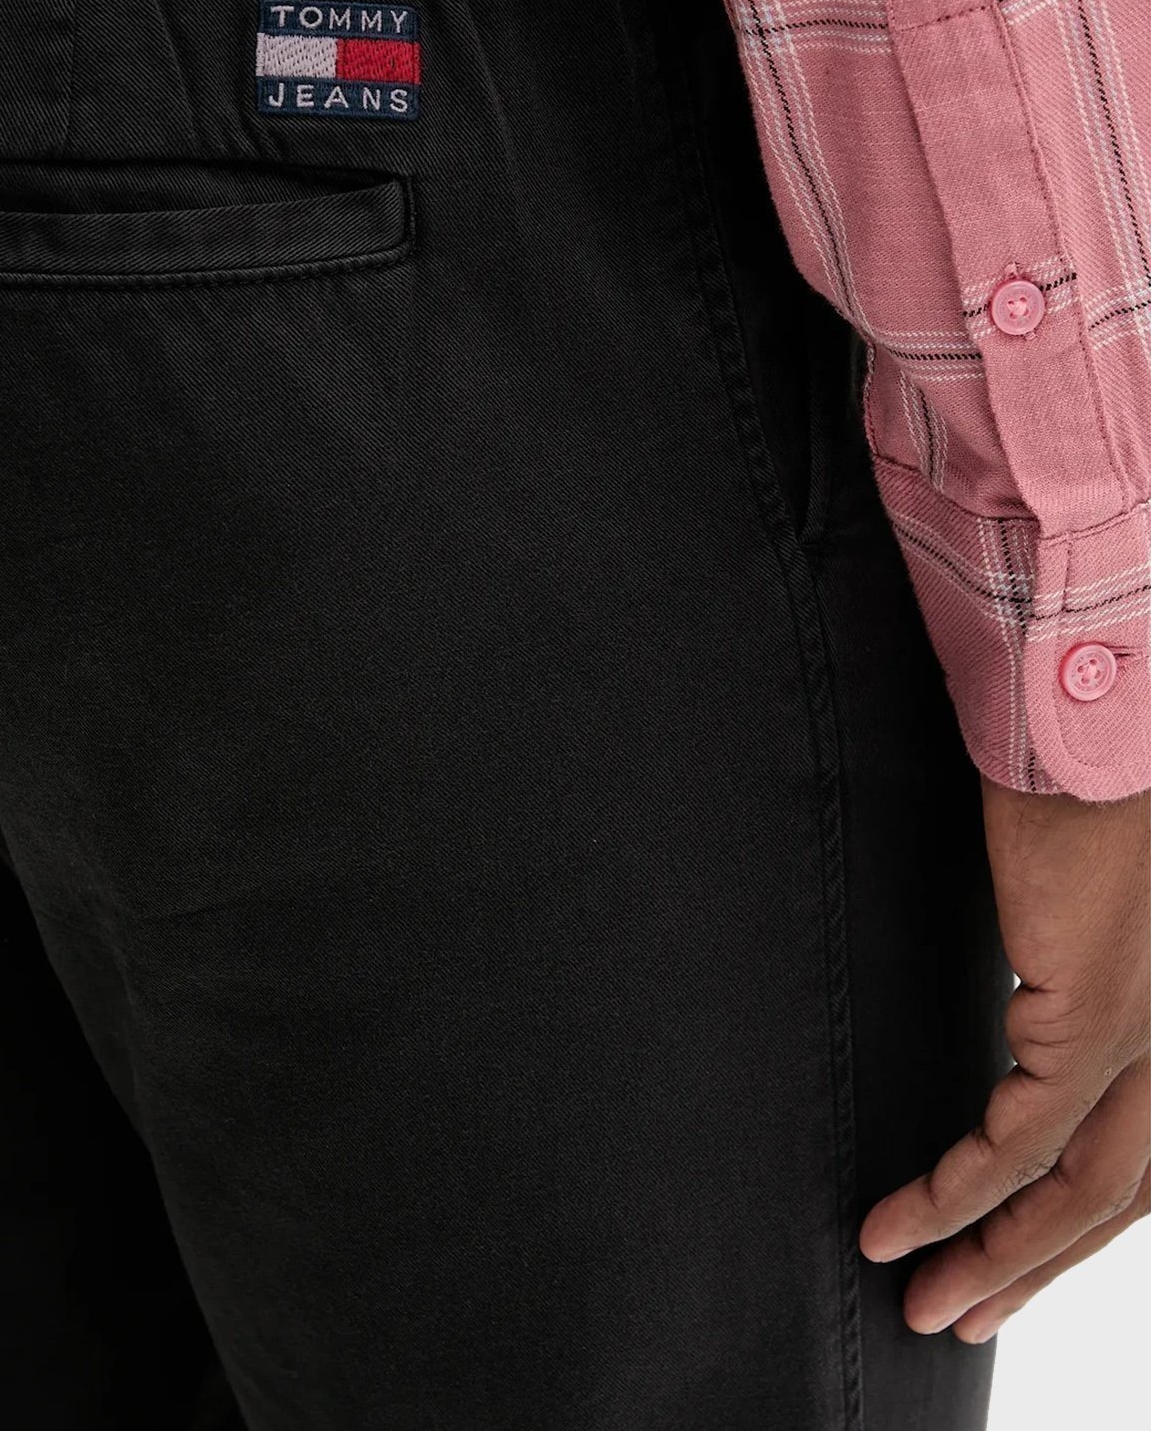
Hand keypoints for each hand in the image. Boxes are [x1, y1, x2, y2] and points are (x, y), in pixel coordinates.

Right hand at [860, 777, 1149, 1342]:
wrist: (1081, 716)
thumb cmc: (1076, 787)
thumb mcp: (1085, 909)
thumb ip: (1065, 980)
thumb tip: (1012, 1025)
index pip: (1142, 1155)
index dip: (1075, 1223)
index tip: (1005, 1259)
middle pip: (1121, 1194)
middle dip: (1033, 1265)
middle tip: (962, 1316)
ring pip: (1081, 1188)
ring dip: (993, 1254)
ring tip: (922, 1299)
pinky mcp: (1091, 1012)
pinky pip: (1021, 1138)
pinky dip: (957, 1193)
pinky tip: (905, 1223)